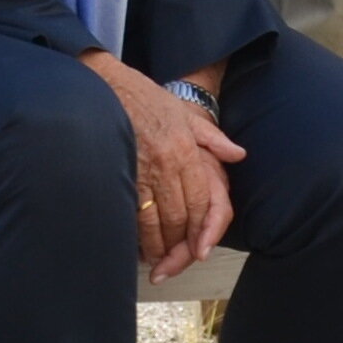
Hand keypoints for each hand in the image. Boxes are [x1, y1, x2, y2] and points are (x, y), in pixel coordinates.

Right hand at [84, 49, 244, 275]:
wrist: (104, 84)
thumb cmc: (143, 98)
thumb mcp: (183, 113)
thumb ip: (213, 138)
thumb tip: (238, 155)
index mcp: (186, 151)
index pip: (200, 201)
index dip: (201, 229)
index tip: (198, 246)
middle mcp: (167, 163)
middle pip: (179, 216)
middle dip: (178, 242)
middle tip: (175, 258)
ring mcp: (141, 169)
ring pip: (154, 220)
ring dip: (156, 244)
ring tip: (154, 259)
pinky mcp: (118, 173)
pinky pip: (130, 212)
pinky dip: (134, 232)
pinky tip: (133, 242)